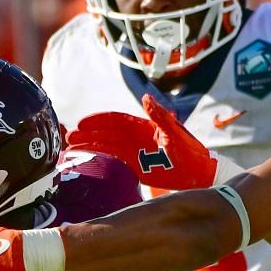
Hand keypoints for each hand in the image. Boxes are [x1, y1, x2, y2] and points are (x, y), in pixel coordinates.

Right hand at [69, 95, 219, 190]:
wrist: (200, 173)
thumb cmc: (191, 150)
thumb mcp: (175, 132)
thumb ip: (160, 116)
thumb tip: (145, 97)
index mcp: (143, 125)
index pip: (116, 120)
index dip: (98, 121)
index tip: (82, 124)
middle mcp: (135, 137)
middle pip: (106, 133)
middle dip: (88, 134)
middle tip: (69, 137)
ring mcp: (135, 152)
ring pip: (107, 147)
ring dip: (90, 146)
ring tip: (71, 149)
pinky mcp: (136, 167)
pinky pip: (114, 161)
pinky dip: (100, 159)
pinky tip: (86, 159)